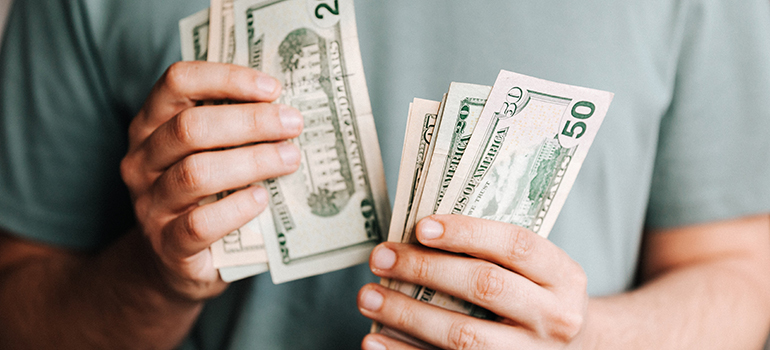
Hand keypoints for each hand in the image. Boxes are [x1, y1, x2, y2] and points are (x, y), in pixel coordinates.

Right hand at [120, 61, 302, 300]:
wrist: (175, 264)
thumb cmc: (204, 197)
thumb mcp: (210, 154)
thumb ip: (234, 129)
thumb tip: (288, 108)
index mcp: (151, 125)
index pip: (177, 82)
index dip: (226, 78)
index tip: (272, 88)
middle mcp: (142, 160)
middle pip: (190, 128)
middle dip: (250, 122)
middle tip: (293, 125)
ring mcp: (149, 204)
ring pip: (195, 173)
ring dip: (251, 162)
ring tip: (290, 159)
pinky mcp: (167, 245)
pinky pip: (200, 223)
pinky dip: (236, 208)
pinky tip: (262, 199)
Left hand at [358, 215, 587, 349]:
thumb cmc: (536, 296)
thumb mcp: (536, 270)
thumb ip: (494, 252)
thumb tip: (417, 234)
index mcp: (563, 276)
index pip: (516, 245)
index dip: (467, 233)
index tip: (421, 226)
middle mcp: (555, 317)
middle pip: (485, 287)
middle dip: (425, 269)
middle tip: (380, 258)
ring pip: (463, 336)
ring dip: (407, 315)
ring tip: (367, 297)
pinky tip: (374, 339)